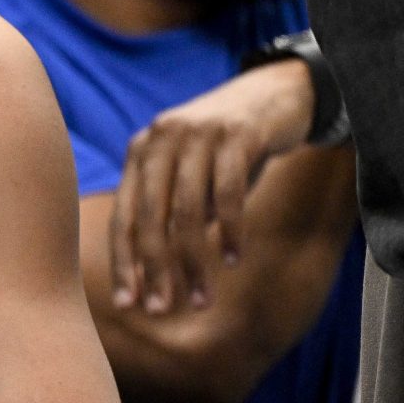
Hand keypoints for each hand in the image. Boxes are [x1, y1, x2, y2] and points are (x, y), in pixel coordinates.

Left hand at [110, 59, 314, 312]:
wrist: (279, 93)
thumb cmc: (229, 148)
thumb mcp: (192, 176)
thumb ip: (171, 216)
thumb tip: (153, 278)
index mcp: (141, 153)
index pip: (123, 217)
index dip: (125, 263)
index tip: (129, 305)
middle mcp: (161, 140)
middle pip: (150, 218)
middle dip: (155, 270)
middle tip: (164, 310)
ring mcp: (197, 135)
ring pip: (187, 212)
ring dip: (195, 262)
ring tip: (203, 297)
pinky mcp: (236, 135)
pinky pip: (228, 194)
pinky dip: (229, 231)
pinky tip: (234, 258)